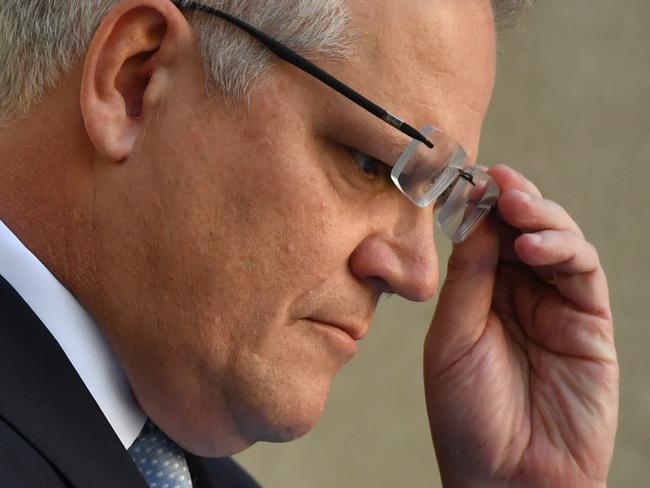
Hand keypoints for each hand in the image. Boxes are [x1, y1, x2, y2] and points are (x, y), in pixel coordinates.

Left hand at [423, 165, 617, 486]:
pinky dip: (563, 250)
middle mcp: (517, 295)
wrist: (508, 478)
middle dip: (511, 200)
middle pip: (520, 230)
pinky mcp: (589, 324)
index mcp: (478, 296)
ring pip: (556, 242)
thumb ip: (467, 279)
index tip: (468, 178)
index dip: (478, 206)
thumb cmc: (468, 415)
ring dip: (539, 217)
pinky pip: (582, 273)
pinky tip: (535, 246)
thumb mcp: (451, 339)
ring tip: (516, 205)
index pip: (482, 237)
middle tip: (498, 179)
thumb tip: (475, 218)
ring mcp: (555, 307)